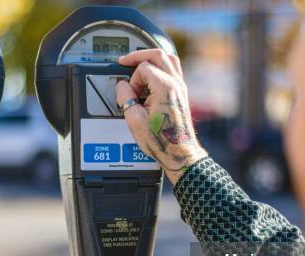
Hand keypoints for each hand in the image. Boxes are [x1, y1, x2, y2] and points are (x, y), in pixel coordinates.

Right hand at [116, 49, 207, 183]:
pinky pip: (173, 70)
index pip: (143, 68)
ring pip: (169, 59)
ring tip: (139, 65)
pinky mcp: (182, 94)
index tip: (129, 94)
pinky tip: (151, 78)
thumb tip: (122, 86)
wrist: (179, 152)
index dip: (132, 79)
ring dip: (152, 59)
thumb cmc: (160, 140)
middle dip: (139, 56)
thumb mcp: (134, 120)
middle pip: (158, 54)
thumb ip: (125, 98)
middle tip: (125, 61)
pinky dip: (160, 68)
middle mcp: (176, 84)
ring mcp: (181, 88)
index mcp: (165, 87)